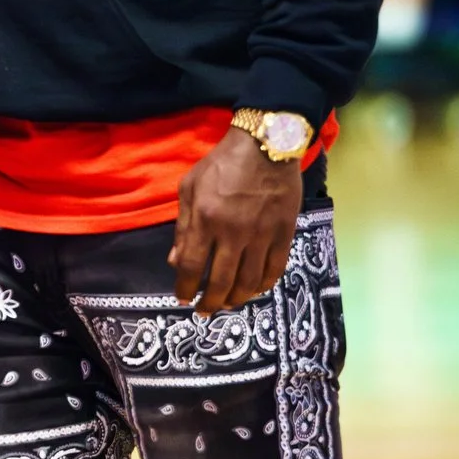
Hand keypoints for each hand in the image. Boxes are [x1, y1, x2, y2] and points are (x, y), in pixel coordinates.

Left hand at [169, 126, 302, 317]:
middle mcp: (233, 232)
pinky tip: (254, 291)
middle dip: (210, 302)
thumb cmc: (222, 164)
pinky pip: (275, 269)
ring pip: (249, 281)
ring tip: (227, 305)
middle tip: (204, 312)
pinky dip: (264, 286)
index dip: (185, 287)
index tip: (182, 298)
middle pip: (220, 280)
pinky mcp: (284, 234)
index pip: (191, 265)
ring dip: (236, 299)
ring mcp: (261, 235)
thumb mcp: (190, 187)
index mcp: (205, 219)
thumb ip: (183, 226)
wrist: (265, 146)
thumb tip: (174, 261)